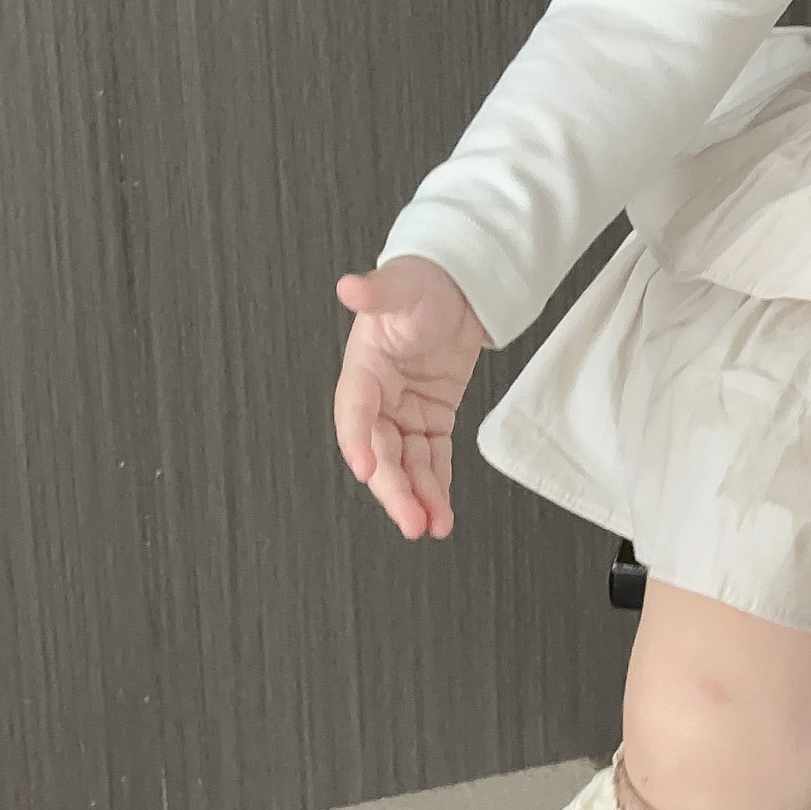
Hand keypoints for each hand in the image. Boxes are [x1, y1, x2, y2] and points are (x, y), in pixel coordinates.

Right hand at [333, 255, 490, 538]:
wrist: (460, 286)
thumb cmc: (423, 283)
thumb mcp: (403, 285)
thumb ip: (378, 291)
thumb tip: (350, 287)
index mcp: (363, 368)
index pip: (354, 412)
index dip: (357, 441)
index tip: (365, 468)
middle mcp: (379, 398)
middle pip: (379, 451)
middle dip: (393, 488)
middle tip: (409, 520)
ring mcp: (405, 413)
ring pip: (405, 465)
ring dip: (417, 497)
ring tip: (432, 525)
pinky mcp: (431, 420)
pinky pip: (431, 460)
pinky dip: (436, 487)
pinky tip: (442, 512)